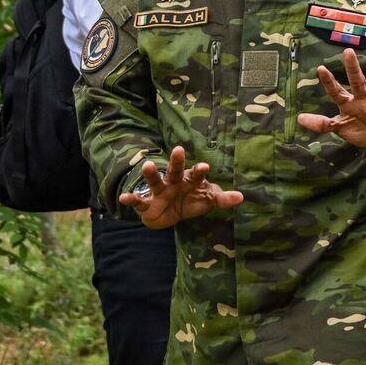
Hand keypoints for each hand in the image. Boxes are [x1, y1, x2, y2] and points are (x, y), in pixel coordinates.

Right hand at [118, 146, 243, 228]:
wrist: (170, 214)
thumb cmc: (192, 200)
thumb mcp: (208, 199)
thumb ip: (223, 199)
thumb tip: (241, 198)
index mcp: (190, 180)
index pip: (197, 175)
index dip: (200, 171)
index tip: (204, 167)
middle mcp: (174, 182)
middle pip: (176, 170)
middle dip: (177, 161)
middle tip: (179, 150)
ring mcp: (160, 192)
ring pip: (156, 181)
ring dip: (152, 174)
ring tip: (148, 165)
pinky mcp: (147, 204)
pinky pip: (138, 202)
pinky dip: (131, 199)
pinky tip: (124, 197)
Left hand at [298, 49, 365, 151]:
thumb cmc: (364, 132)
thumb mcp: (341, 129)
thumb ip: (322, 124)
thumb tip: (298, 119)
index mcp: (350, 104)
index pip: (337, 92)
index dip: (329, 83)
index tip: (320, 69)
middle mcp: (365, 100)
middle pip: (357, 82)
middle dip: (352, 69)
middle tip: (348, 52)